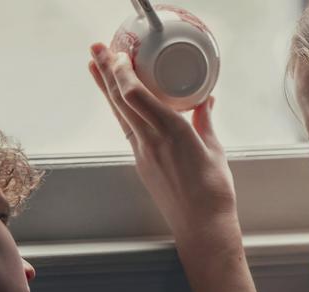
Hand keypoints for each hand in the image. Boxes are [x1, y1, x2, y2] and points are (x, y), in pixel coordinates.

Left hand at [88, 43, 236, 244]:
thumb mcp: (214, 149)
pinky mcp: (142, 164)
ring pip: (120, 114)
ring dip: (106, 89)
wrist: (202, 224)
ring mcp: (144, 154)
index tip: (119, 54)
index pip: (137, 96)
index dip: (124, 73)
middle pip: (121, 101)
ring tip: (93, 67)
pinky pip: (128, 129)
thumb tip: (204, 100)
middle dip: (107, 72)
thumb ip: (204, 120)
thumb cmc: (213, 190)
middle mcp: (153, 141)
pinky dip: (120, 109)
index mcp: (174, 132)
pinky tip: (117, 99)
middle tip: (95, 49)